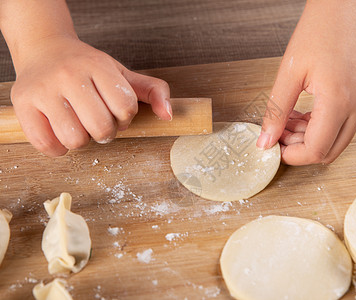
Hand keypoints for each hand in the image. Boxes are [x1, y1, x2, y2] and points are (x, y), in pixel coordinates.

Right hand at [11, 35, 170, 155]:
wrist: (44, 50)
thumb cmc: (87, 67)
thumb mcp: (122, 73)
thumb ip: (152, 90)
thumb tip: (169, 115)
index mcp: (98, 65)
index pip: (125, 107)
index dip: (125, 118)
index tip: (116, 113)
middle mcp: (69, 74)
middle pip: (101, 127)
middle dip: (106, 132)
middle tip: (98, 123)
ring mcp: (43, 89)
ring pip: (75, 139)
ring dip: (82, 140)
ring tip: (79, 126)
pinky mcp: (23, 104)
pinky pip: (47, 145)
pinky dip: (58, 148)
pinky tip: (60, 132)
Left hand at [256, 0, 355, 164]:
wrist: (345, 5)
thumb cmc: (319, 29)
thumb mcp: (289, 73)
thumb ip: (276, 111)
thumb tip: (265, 141)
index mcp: (339, 102)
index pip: (316, 151)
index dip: (291, 156)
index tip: (273, 148)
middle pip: (328, 152)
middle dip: (300, 149)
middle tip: (278, 133)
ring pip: (335, 141)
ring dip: (309, 138)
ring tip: (286, 119)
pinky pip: (342, 125)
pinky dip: (320, 127)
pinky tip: (301, 112)